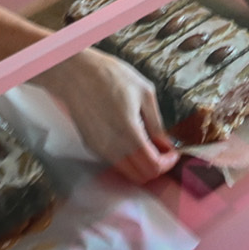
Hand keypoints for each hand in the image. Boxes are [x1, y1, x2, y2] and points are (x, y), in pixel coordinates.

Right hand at [35, 48, 178, 183]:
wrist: (75, 72)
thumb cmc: (110, 76)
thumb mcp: (144, 93)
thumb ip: (157, 123)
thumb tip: (166, 144)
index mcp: (129, 133)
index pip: (153, 166)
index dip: (168, 163)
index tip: (173, 153)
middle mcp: (113, 147)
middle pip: (140, 176)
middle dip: (156, 167)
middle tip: (163, 151)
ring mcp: (100, 149)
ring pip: (127, 172)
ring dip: (141, 165)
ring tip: (149, 145)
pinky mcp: (91, 146)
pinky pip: (114, 162)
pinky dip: (128, 159)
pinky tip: (131, 140)